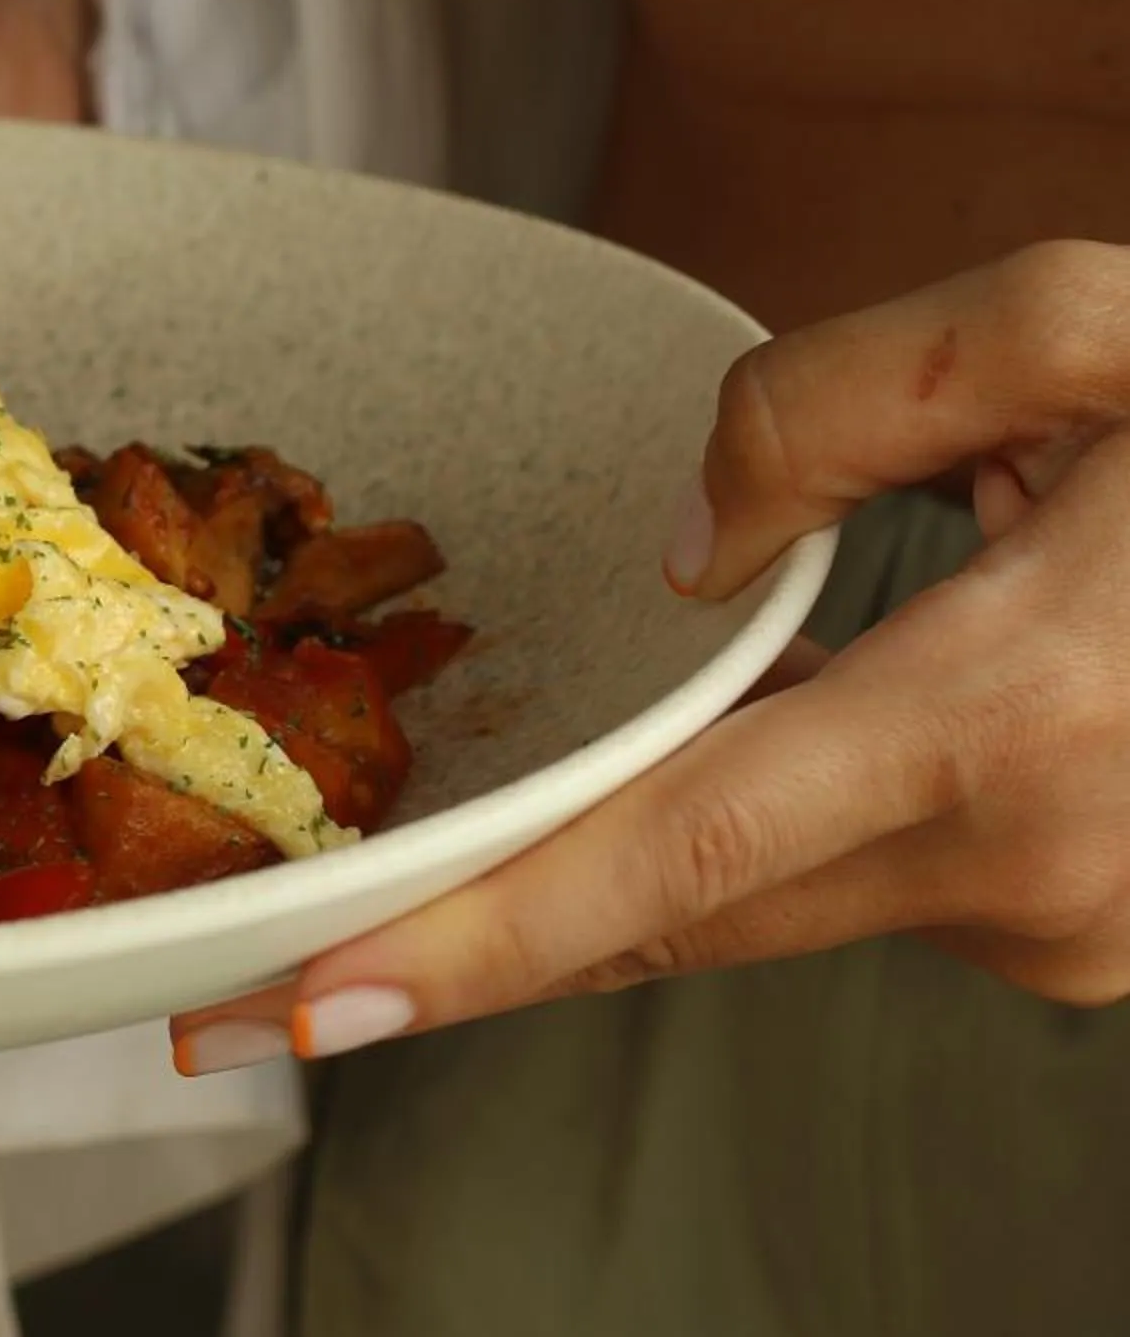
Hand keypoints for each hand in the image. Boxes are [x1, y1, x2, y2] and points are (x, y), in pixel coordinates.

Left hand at [171, 242, 1129, 1075]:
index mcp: (1013, 722)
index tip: (298, 1011)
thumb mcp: (1092, 325)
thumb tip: (691, 551)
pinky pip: (862, 889)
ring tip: (532, 807)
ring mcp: (1072, 936)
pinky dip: (786, 834)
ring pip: (770, 896)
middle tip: (287, 967)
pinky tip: (782, 750)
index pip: (666, 862)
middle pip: (679, 908)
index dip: (471, 941)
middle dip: (485, 929)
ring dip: (659, 847)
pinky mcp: (1087, 947)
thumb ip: (850, 401)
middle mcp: (1036, 872)